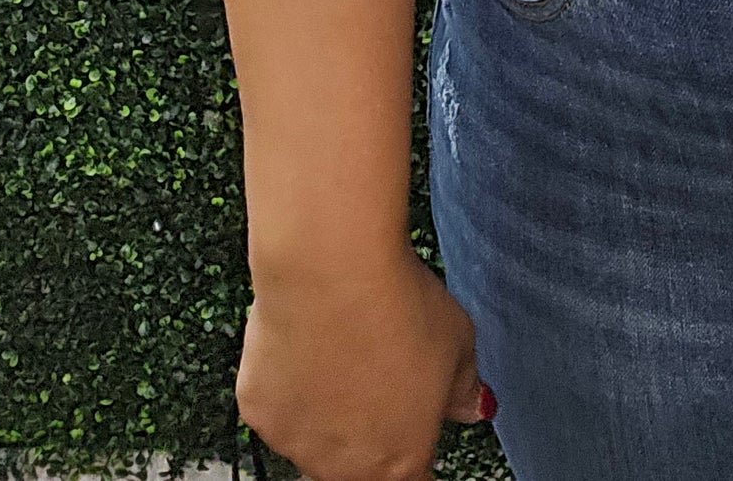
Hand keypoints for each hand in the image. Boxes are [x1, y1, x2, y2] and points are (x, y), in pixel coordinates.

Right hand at [236, 245, 490, 480]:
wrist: (330, 272)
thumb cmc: (399, 306)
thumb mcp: (459, 345)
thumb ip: (464, 389)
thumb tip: (475, 407)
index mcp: (401, 461)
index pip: (412, 479)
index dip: (414, 446)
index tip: (414, 423)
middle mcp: (344, 467)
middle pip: (360, 464)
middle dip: (372, 427)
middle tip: (379, 371)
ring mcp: (296, 443)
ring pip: (316, 437)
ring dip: (329, 408)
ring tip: (344, 346)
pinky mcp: (258, 413)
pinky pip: (279, 407)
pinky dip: (290, 383)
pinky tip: (308, 340)